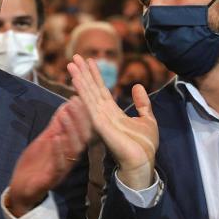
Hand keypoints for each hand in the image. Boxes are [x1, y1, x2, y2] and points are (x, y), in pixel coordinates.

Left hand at [8, 97, 91, 216]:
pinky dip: (58, 150)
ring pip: (72, 150)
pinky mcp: (51, 179)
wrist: (21, 189)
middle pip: (81, 137)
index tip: (79, 96)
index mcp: (69, 149)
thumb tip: (66, 105)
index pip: (82, 129)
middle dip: (79, 118)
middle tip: (76, 101)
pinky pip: (58, 165)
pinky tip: (56, 138)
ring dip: (70, 131)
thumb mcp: (45, 140)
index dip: (82, 114)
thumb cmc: (36, 164)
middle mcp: (69, 158)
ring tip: (67, 115)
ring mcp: (62, 169)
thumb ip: (56, 126)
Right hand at [67, 55, 157, 189]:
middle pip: (92, 89)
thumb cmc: (145, 145)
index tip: (90, 60)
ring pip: (88, 94)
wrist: (143, 162)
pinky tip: (76, 80)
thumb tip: (138, 86)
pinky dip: (82, 91)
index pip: (102, 90)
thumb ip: (142, 103)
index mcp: (114, 112)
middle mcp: (104, 113)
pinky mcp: (99, 124)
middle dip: (83, 73)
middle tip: (74, 56)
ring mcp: (100, 118)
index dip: (95, 75)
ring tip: (71, 64)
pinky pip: (89, 105)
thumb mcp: (148, 119)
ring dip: (79, 78)